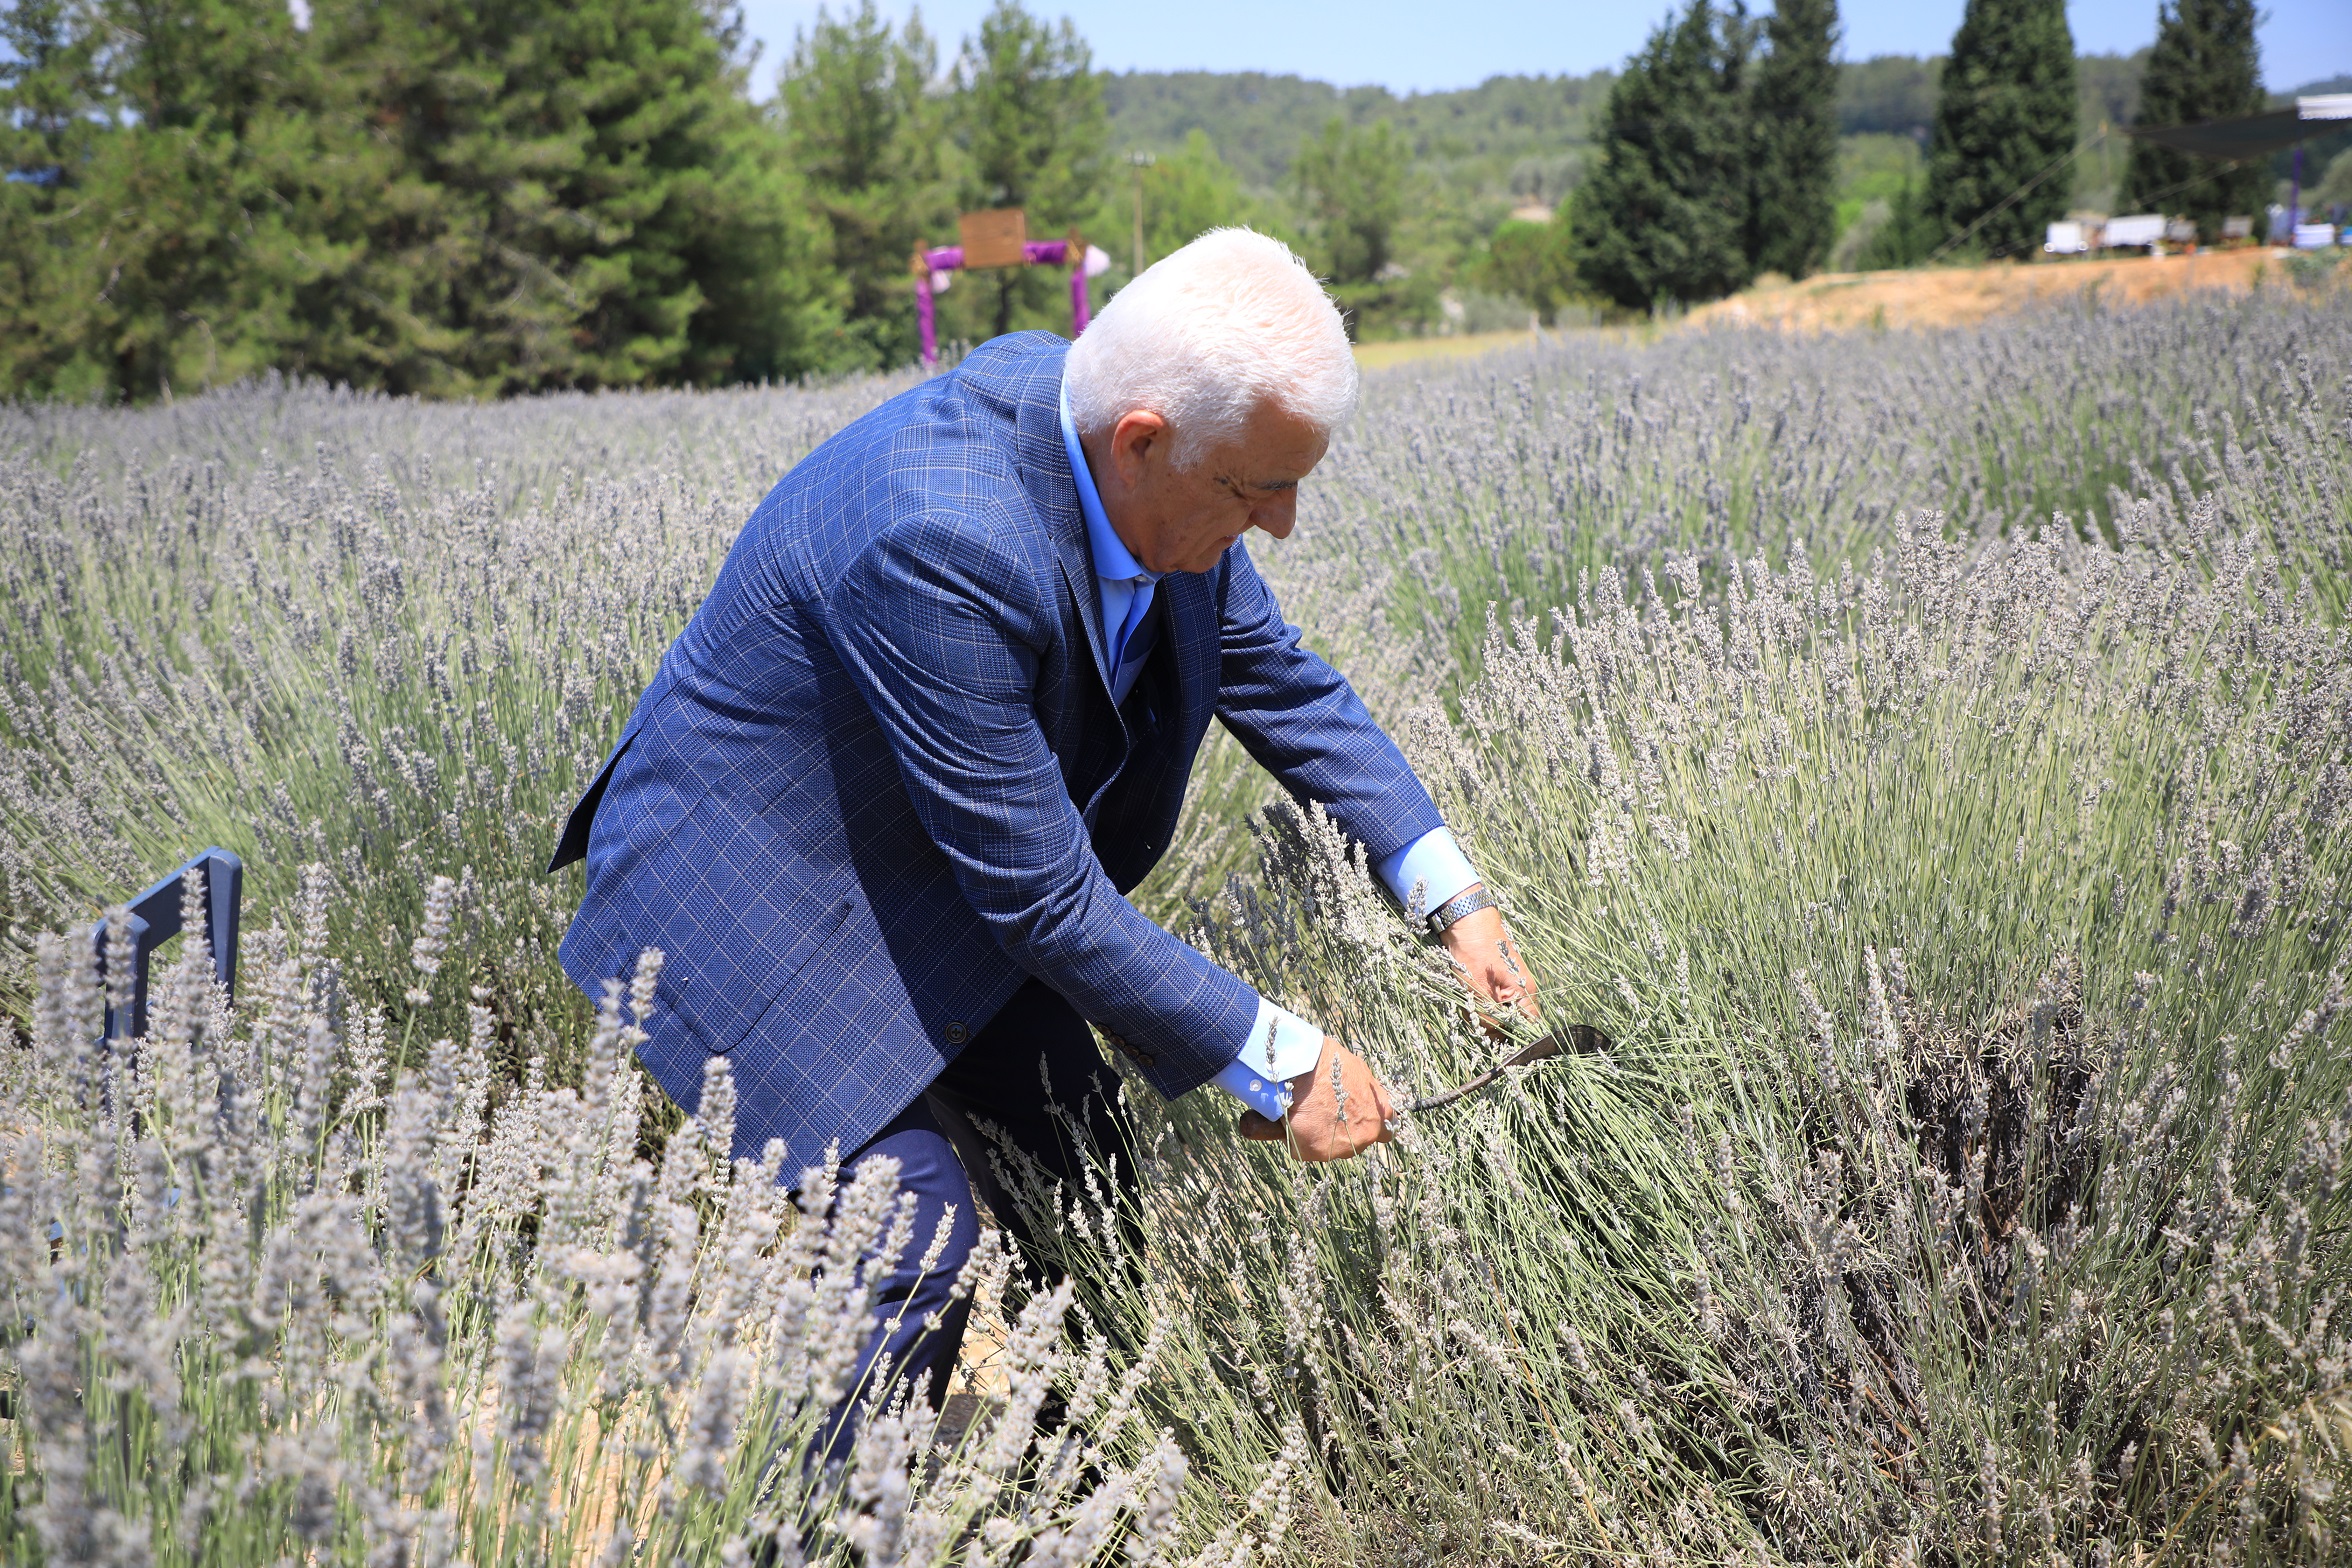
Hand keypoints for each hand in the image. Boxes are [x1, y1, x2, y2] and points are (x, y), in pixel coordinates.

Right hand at [1237, 1036, 1395, 1160]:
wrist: (1302, 1068)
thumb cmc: (1331, 1064)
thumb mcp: (1359, 1073)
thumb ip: (1365, 1094)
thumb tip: (1359, 1099)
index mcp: (1380, 1114)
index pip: (1386, 1131)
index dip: (1370, 1125)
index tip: (1360, 1120)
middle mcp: (1365, 1135)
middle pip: (1357, 1142)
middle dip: (1345, 1132)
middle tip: (1327, 1114)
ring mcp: (1341, 1147)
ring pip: (1332, 1147)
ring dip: (1323, 1136)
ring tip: (1307, 1113)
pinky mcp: (1314, 1152)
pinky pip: (1307, 1148)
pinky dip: (1299, 1138)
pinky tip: (1294, 1118)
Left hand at [1439, 892, 1541, 1036]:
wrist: (1464, 921)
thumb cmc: (1474, 952)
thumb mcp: (1477, 990)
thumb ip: (1488, 1019)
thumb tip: (1493, 1038)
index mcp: (1525, 993)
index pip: (1530, 1027)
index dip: (1516, 1039)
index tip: (1500, 1048)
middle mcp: (1521, 991)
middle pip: (1511, 1022)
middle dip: (1493, 1027)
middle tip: (1476, 1023)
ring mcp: (1507, 986)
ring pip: (1497, 1012)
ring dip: (1482, 1014)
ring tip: (1468, 1002)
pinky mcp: (1494, 981)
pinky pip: (1488, 1001)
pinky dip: (1476, 1003)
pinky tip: (1465, 994)